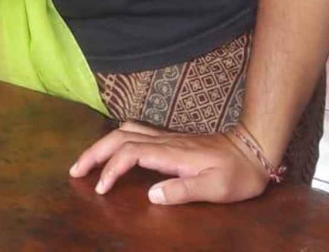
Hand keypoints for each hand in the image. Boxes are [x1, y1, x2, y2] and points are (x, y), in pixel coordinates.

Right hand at [69, 121, 271, 204]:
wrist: (254, 149)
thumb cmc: (238, 174)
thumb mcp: (216, 188)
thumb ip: (183, 191)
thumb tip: (151, 195)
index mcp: (170, 154)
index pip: (128, 154)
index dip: (110, 170)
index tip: (100, 189)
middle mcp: (163, 141)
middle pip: (117, 138)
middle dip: (93, 153)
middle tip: (75, 171)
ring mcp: (165, 138)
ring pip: (123, 132)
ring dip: (101, 144)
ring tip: (87, 161)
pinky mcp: (169, 140)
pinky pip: (134, 132)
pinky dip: (115, 139)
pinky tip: (114, 149)